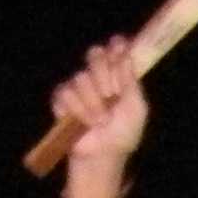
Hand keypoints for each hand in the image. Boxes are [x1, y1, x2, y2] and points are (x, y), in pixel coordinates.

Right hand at [50, 36, 149, 170]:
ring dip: (94, 103)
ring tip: (102, 120)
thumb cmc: (124, 132)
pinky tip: (86, 123)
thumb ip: (131, 82)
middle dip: (104, 73)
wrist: (104, 154)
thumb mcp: (136, 108)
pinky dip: (79, 111)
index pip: (115, 52)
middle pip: (95, 54)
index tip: (119, 44)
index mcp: (118, 77)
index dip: (116, 46)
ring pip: (81, 78)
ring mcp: (78, 85)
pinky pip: (67, 93)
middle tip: (111, 94)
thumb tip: (126, 55)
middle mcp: (97, 77)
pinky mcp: (61, 98)